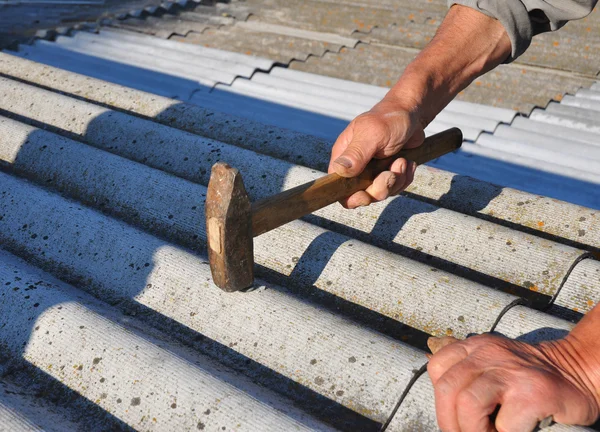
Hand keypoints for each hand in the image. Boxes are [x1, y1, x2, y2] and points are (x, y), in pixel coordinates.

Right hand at [328, 99, 423, 208]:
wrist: (412, 114)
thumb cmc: (390, 119)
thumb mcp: (373, 134)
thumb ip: (356, 153)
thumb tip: (339, 170)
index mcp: (344, 156)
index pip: (338, 187)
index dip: (350, 197)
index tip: (365, 195)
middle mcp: (356, 166)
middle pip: (362, 194)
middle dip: (380, 188)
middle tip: (391, 173)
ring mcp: (373, 171)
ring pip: (382, 192)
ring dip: (396, 180)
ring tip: (402, 161)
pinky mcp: (388, 172)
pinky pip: (396, 187)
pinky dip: (405, 178)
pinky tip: (407, 162)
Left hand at [427, 334, 599, 431]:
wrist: (578, 372)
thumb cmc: (530, 378)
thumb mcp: (493, 363)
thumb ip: (468, 373)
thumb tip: (444, 403)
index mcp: (476, 346)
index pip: (438, 367)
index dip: (439, 398)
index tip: (453, 416)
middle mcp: (490, 353)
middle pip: (448, 389)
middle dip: (449, 422)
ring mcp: (512, 373)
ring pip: (468, 405)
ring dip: (473, 431)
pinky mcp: (533, 394)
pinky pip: (504, 424)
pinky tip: (516, 431)